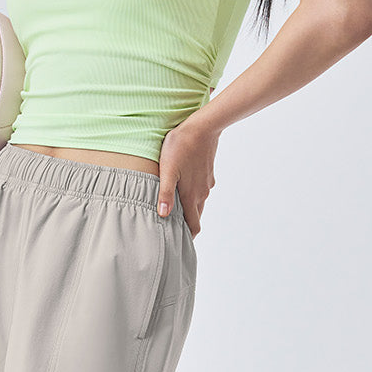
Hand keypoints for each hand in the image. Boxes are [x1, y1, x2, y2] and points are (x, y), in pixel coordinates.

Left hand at [156, 120, 217, 236]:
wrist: (203, 127)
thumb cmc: (180, 147)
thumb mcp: (167, 170)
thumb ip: (165, 193)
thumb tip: (163, 215)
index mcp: (191, 196)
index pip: (194, 225)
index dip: (188, 236)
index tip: (180, 244)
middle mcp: (202, 193)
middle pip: (196, 216)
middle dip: (188, 225)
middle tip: (175, 231)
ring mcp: (207, 183)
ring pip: (199, 202)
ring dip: (190, 209)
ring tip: (176, 210)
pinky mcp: (208, 173)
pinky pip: (201, 189)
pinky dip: (194, 194)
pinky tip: (184, 187)